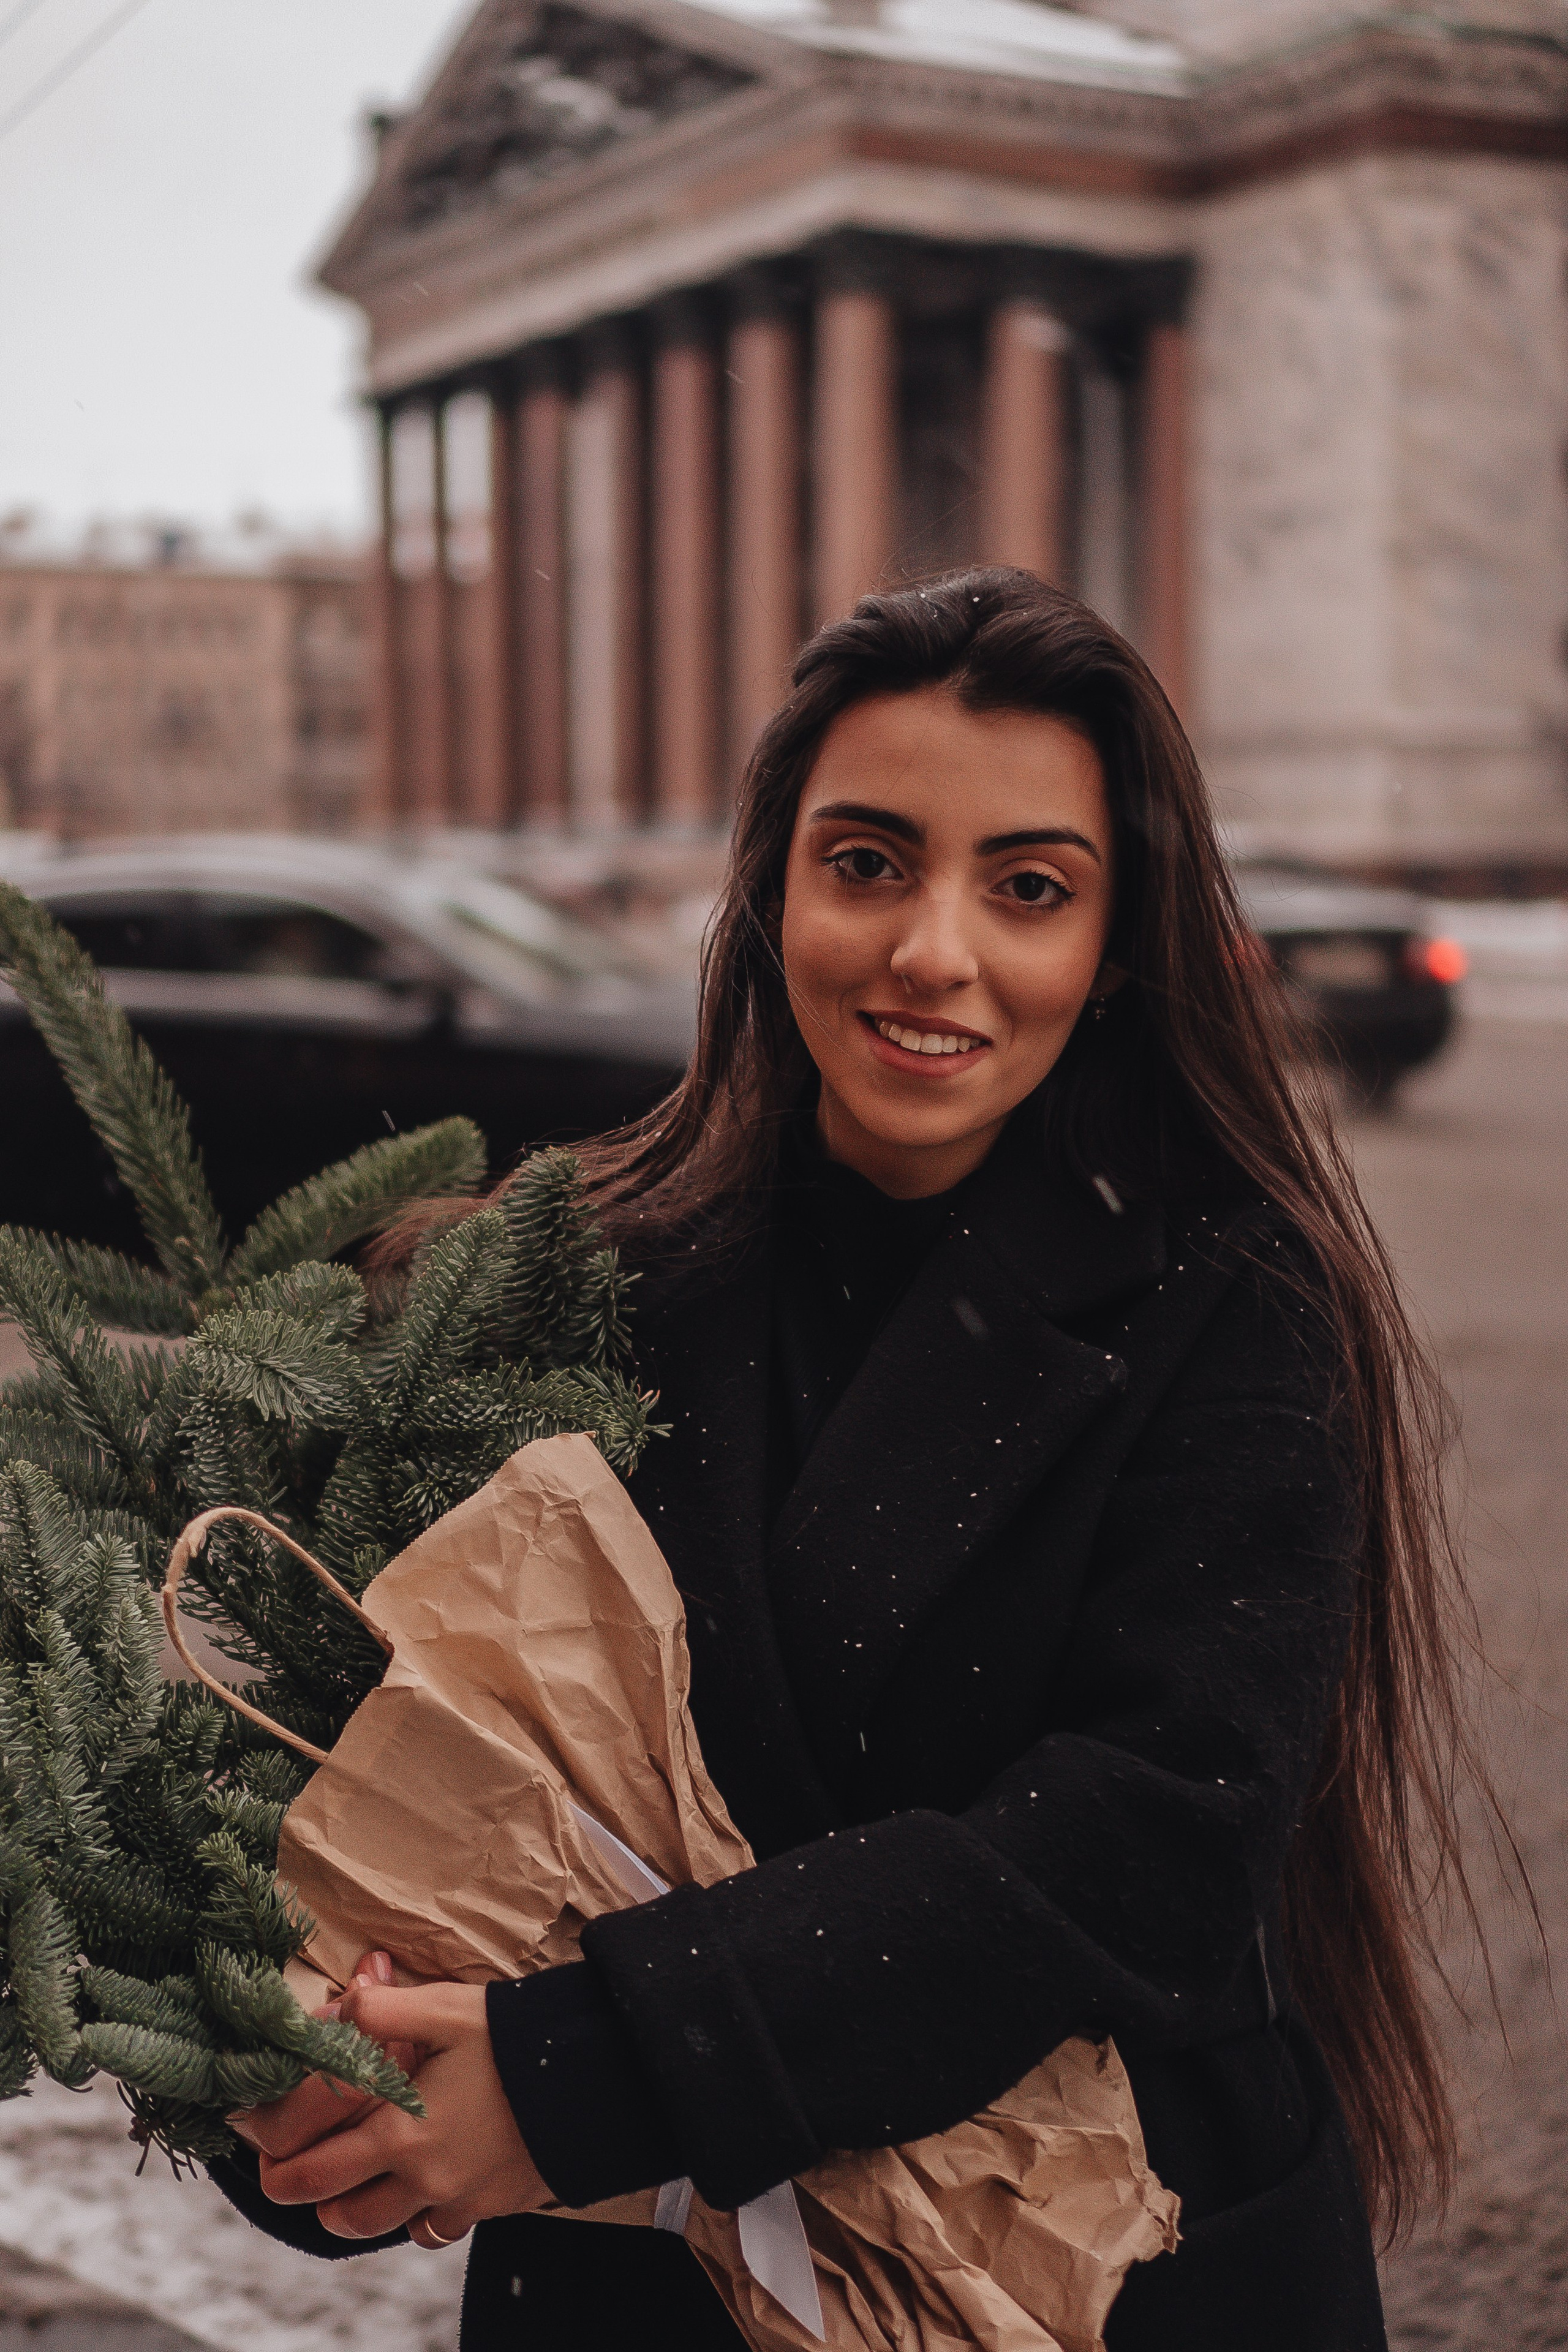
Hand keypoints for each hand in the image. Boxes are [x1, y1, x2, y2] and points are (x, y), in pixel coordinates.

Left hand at [242, 1975, 550, 2248]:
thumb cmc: (516, 2038)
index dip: (278, 2164)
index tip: (260, 2153)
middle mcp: (421, 2178)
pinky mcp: (489, 2207)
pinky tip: (417, 2188)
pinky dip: (415, 2217)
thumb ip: (385, 2009)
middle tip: (292, 2173)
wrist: (592, 2079)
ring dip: (357, 2209)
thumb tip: (342, 2002)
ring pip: (384, 2228)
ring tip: (350, 2182)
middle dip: (308, 2194)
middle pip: (340, 2211)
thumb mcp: (448, 2009)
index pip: (315, 2166)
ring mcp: (457, 2200)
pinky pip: (435, 2231)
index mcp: (401, 2131)